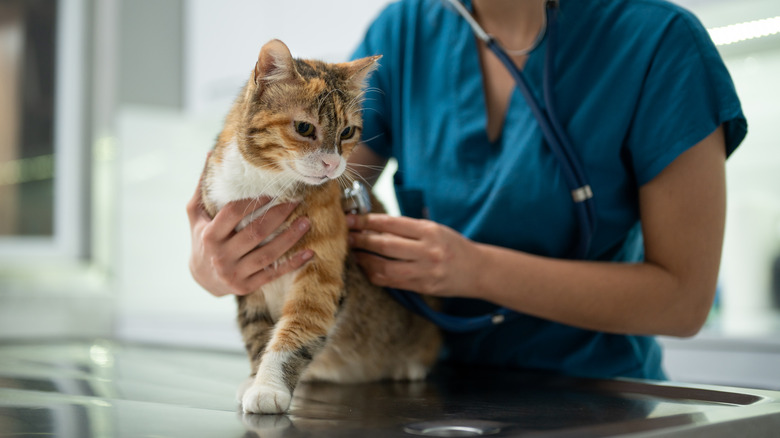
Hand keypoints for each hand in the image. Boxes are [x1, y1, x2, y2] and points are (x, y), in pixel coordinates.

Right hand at [186, 160, 312, 296]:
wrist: (201, 278)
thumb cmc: (201, 238)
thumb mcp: (196, 214)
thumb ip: (203, 187)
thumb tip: (211, 153)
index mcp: (209, 235)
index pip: (233, 213)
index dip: (254, 201)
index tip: (272, 190)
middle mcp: (221, 256)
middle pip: (255, 232)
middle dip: (279, 216)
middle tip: (298, 201)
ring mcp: (234, 273)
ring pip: (267, 254)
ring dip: (290, 238)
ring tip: (307, 222)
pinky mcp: (246, 287)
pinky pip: (273, 274)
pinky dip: (293, 264)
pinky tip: (310, 253)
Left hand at [346, 214, 480, 296]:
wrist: (478, 270)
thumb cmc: (453, 246)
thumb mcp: (435, 229)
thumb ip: (408, 229)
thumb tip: (374, 225)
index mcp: (430, 231)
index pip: (392, 224)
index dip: (367, 222)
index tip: (351, 219)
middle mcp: (427, 251)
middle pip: (385, 245)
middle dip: (361, 240)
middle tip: (346, 236)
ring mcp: (424, 271)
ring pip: (384, 267)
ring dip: (364, 260)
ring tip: (353, 253)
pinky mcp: (422, 287)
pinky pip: (391, 282)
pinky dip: (375, 274)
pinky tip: (367, 268)